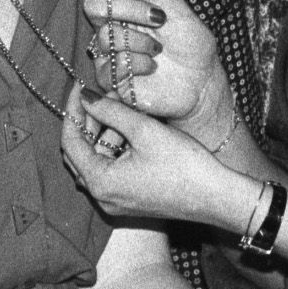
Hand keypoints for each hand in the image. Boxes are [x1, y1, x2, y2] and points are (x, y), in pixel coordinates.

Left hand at [62, 90, 262, 230]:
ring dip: (100, 135)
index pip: (70, 141)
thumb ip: (111, 111)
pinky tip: (127, 131)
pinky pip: (110, 172)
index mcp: (100, 182)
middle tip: (98, 95)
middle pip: (78, 154)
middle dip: (85, 122)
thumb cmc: (184, 165)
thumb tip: (86, 97)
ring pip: (95, 162)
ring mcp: (115, 202)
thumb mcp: (145, 131)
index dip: (72, 111)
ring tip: (116, 108)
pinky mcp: (130, 201)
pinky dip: (113, 150)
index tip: (78, 87)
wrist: (217, 197)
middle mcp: (102, 197)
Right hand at [75, 0, 232, 130]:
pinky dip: (138, 63)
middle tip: (158, 19)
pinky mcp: (110, 79)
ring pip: (105, 36)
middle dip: (128, 9)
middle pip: (92, 5)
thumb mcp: (173, 7)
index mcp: (122, 2)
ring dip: (140, 41)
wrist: (202, 78)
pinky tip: (153, 67)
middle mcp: (110, 24)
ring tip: (159, 49)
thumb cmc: (190, 41)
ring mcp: (108, 52)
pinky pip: (112, 65)